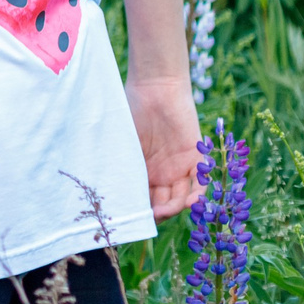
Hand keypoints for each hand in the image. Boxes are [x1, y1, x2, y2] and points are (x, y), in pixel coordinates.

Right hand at [126, 75, 201, 217]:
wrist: (155, 84)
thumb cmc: (130, 107)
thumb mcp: (119, 140)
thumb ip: (116, 165)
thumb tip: (103, 192)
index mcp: (140, 170)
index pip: (141, 199)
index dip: (137, 211)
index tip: (130, 218)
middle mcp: (160, 173)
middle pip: (161, 203)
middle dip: (155, 214)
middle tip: (148, 217)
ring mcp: (178, 167)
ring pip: (180, 198)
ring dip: (174, 209)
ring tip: (164, 211)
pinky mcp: (196, 159)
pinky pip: (200, 184)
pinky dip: (197, 197)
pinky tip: (189, 202)